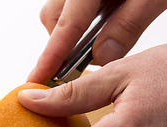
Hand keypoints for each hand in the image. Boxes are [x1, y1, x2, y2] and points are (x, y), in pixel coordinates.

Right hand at [29, 0, 166, 82]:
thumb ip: (128, 25)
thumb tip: (102, 57)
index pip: (67, 26)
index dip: (52, 57)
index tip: (39, 79)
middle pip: (55, 19)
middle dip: (63, 44)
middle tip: (81, 63)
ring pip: (60, 12)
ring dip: (71, 31)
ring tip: (95, 41)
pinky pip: (72, 5)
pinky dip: (80, 20)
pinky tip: (100, 23)